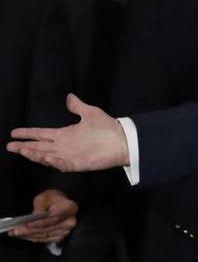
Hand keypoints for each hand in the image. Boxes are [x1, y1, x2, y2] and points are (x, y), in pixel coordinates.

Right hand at [7, 94, 128, 171]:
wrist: (123, 140)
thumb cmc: (107, 128)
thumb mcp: (91, 113)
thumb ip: (78, 107)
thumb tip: (69, 97)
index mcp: (65, 135)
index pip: (42, 134)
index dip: (28, 133)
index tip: (14, 132)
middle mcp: (63, 146)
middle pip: (39, 146)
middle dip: (24, 146)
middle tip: (9, 146)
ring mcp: (69, 156)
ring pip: (46, 156)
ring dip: (34, 154)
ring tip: (22, 150)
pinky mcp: (77, 164)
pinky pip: (61, 164)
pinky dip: (52, 161)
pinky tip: (43, 157)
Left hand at [9, 189, 77, 242]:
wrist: (57, 204)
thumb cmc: (51, 200)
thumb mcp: (44, 198)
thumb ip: (40, 207)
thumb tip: (35, 218)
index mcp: (70, 208)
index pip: (55, 217)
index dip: (41, 222)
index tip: (28, 224)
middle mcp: (70, 221)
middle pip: (49, 228)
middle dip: (31, 230)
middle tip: (16, 230)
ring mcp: (66, 231)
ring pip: (45, 235)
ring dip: (29, 235)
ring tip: (16, 233)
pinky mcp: (59, 237)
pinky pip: (44, 239)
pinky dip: (33, 238)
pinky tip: (24, 235)